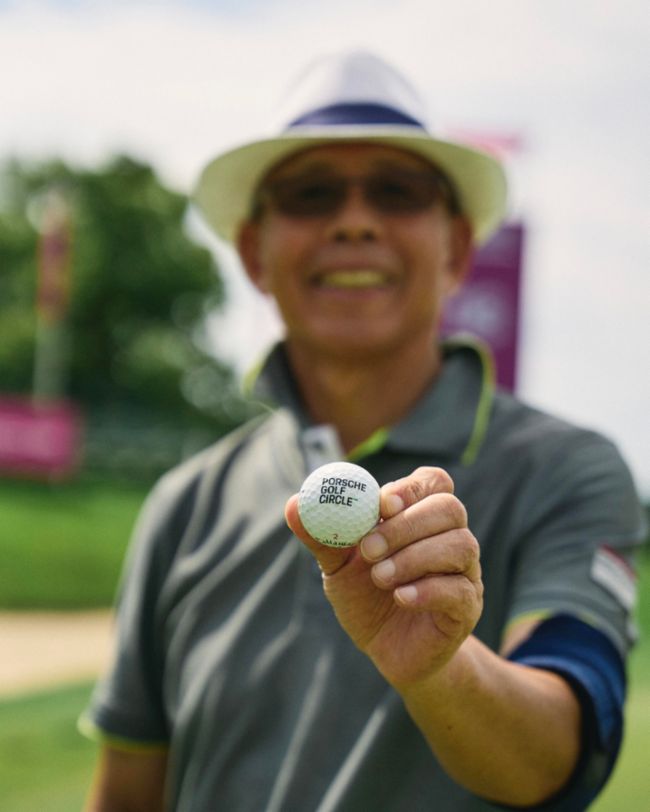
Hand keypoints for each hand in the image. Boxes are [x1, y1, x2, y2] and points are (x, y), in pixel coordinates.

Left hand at [285, 466, 482, 688]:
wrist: (386, 651)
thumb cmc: (366, 597)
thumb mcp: (338, 566)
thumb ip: (321, 535)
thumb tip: (294, 503)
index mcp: (421, 517)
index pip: (433, 482)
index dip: (410, 488)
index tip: (381, 504)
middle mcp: (450, 537)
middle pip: (449, 509)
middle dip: (406, 526)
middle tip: (369, 548)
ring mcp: (465, 572)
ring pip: (460, 545)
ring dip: (414, 558)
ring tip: (379, 578)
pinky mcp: (467, 607)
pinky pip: (459, 590)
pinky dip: (427, 590)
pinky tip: (400, 598)